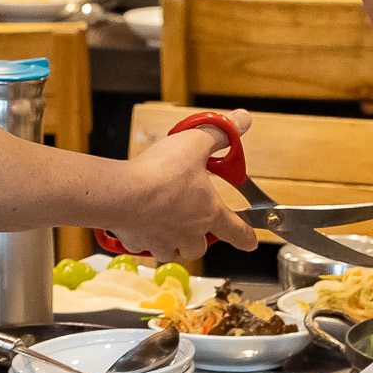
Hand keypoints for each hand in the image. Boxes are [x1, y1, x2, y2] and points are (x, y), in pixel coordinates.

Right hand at [103, 111, 259, 261]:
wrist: (121, 194)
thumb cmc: (160, 172)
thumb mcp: (195, 143)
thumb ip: (220, 133)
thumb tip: (243, 119)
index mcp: (209, 213)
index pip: (237, 232)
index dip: (247, 237)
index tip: (251, 242)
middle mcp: (189, 234)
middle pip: (200, 247)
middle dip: (200, 238)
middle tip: (195, 223)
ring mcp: (163, 242)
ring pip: (174, 252)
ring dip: (174, 242)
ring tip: (167, 225)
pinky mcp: (138, 243)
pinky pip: (145, 247)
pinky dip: (145, 238)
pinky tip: (141, 222)